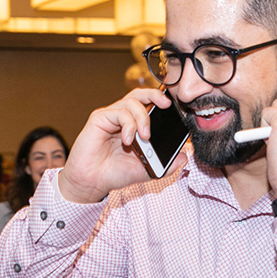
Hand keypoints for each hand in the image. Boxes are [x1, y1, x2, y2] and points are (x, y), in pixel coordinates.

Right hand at [58, 88, 187, 202]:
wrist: (92, 182)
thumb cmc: (114, 173)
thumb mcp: (146, 169)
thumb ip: (165, 164)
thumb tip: (184, 157)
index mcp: (133, 125)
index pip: (149, 104)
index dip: (161, 102)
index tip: (175, 108)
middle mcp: (122, 117)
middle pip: (140, 94)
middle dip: (156, 95)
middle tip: (166, 105)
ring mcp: (110, 116)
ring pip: (132, 102)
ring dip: (143, 118)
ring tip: (145, 136)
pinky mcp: (99, 118)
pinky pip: (119, 112)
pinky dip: (128, 125)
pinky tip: (128, 140)